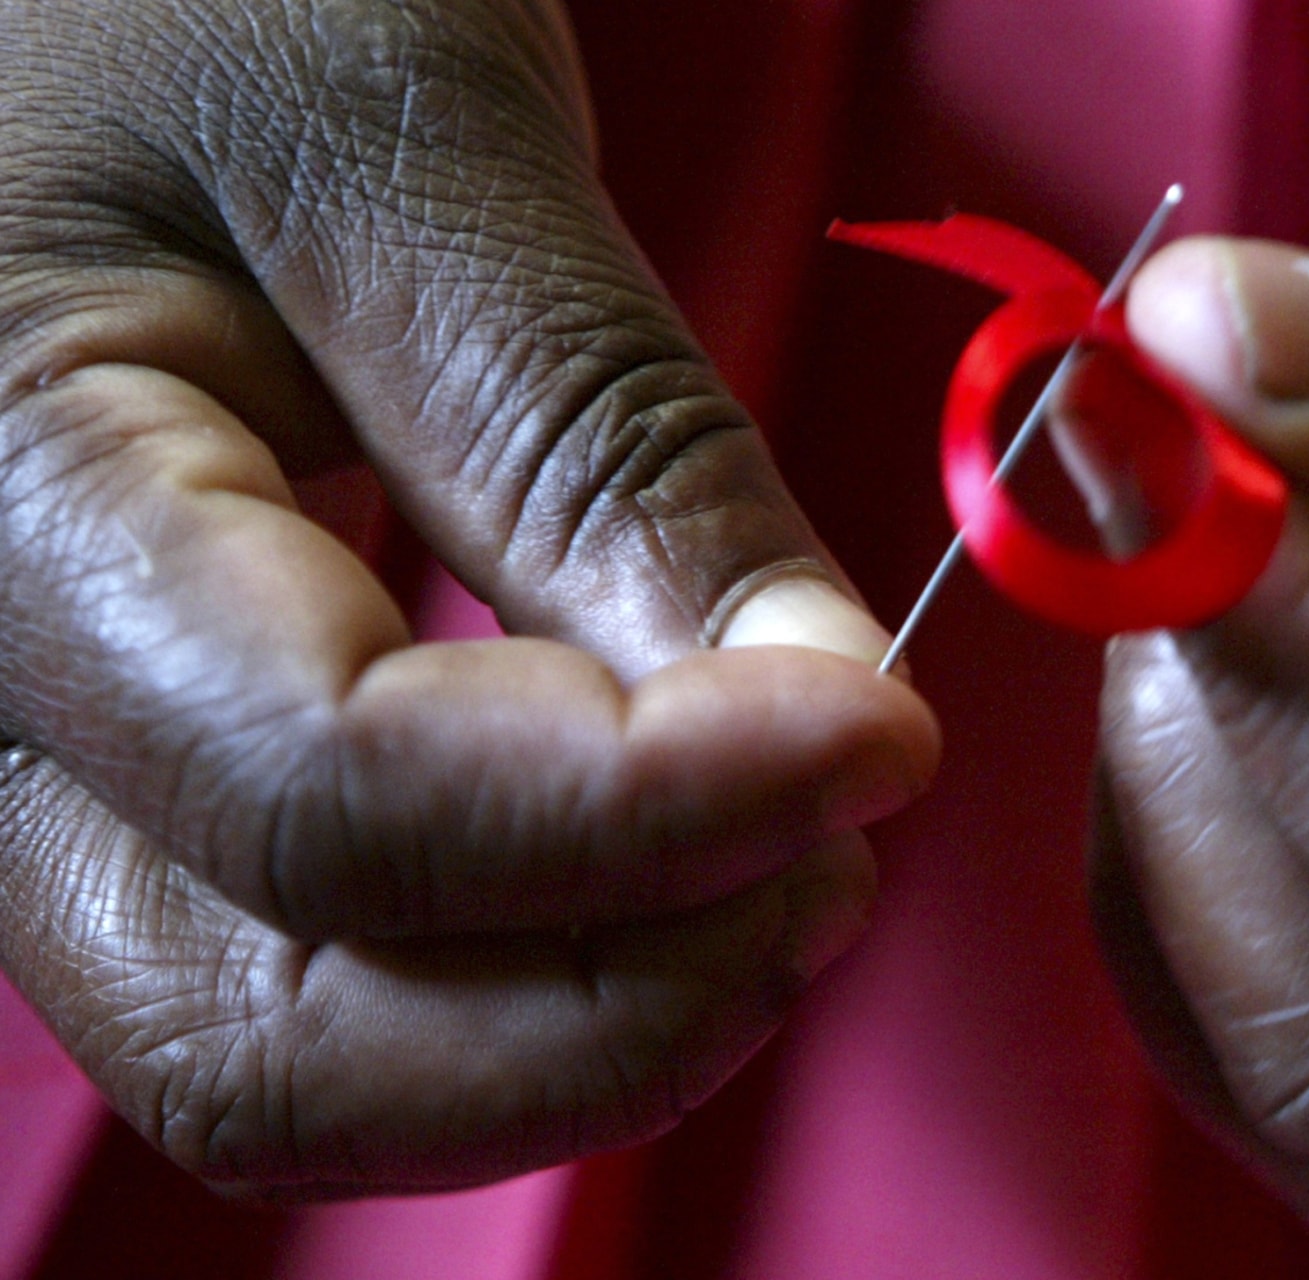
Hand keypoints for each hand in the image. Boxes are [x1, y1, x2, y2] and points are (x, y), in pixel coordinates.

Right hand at [0, 0, 936, 1197]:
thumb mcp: (408, 148)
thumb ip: (605, 444)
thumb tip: (814, 707)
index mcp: (1, 507)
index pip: (334, 799)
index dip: (647, 812)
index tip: (883, 736)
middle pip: (270, 1033)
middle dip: (604, 1006)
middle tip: (831, 864)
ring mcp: (52, 757)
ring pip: (291, 1042)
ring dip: (571, 1021)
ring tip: (774, 865)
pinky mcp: (155, 753)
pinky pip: (319, 962)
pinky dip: (519, 965)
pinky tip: (665, 854)